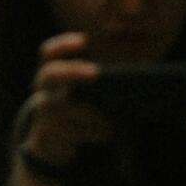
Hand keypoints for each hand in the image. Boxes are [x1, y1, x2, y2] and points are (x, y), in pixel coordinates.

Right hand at [6, 32, 112, 185]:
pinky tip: (106, 133)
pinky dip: (89, 132)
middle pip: (49, 73)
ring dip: (86, 110)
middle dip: (72, 71)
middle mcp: (43, 90)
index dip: (64, 45)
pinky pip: (67, 132)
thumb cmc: (79, 111)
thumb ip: (106, 77)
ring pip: (59, 107)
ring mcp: (42, 113)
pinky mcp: (47, 136)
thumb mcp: (85, 94)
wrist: (52, 145)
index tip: (84, 40)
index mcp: (52, 73)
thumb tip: (142, 61)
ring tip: (109, 115)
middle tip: (96, 72)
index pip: (49, 52)